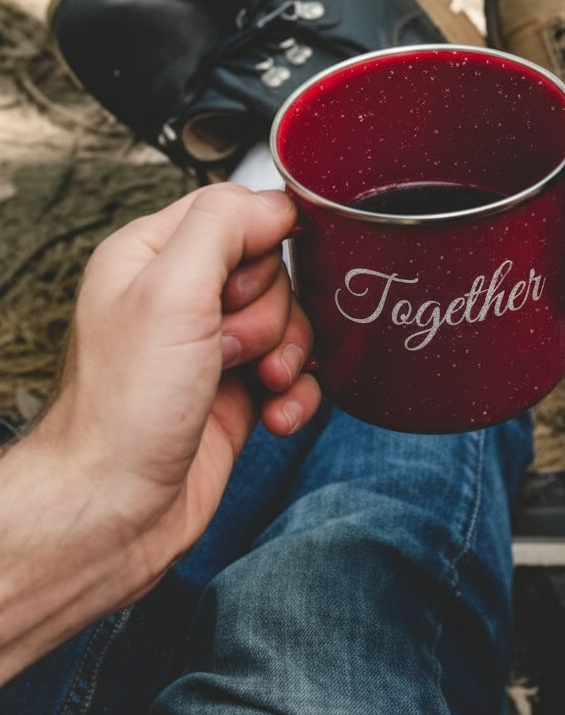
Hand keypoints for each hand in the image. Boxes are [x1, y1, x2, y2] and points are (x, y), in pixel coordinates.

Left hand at [0, 184, 320, 680]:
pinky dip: (297, 394)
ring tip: (259, 382)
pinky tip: (275, 414)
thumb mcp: (170, 294)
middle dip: (271, 313)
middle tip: (230, 347)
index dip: (258, 249)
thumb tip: (277, 203)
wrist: (116, 511)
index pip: (235, 212)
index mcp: (153, 257)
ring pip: (292, 321)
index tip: (238, 289)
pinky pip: (297, 372)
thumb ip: (224, 228)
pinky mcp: (239, 390)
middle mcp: (182, 297)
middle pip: (273, 270)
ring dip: (290, 355)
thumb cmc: (123, 412)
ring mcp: (212, 345)